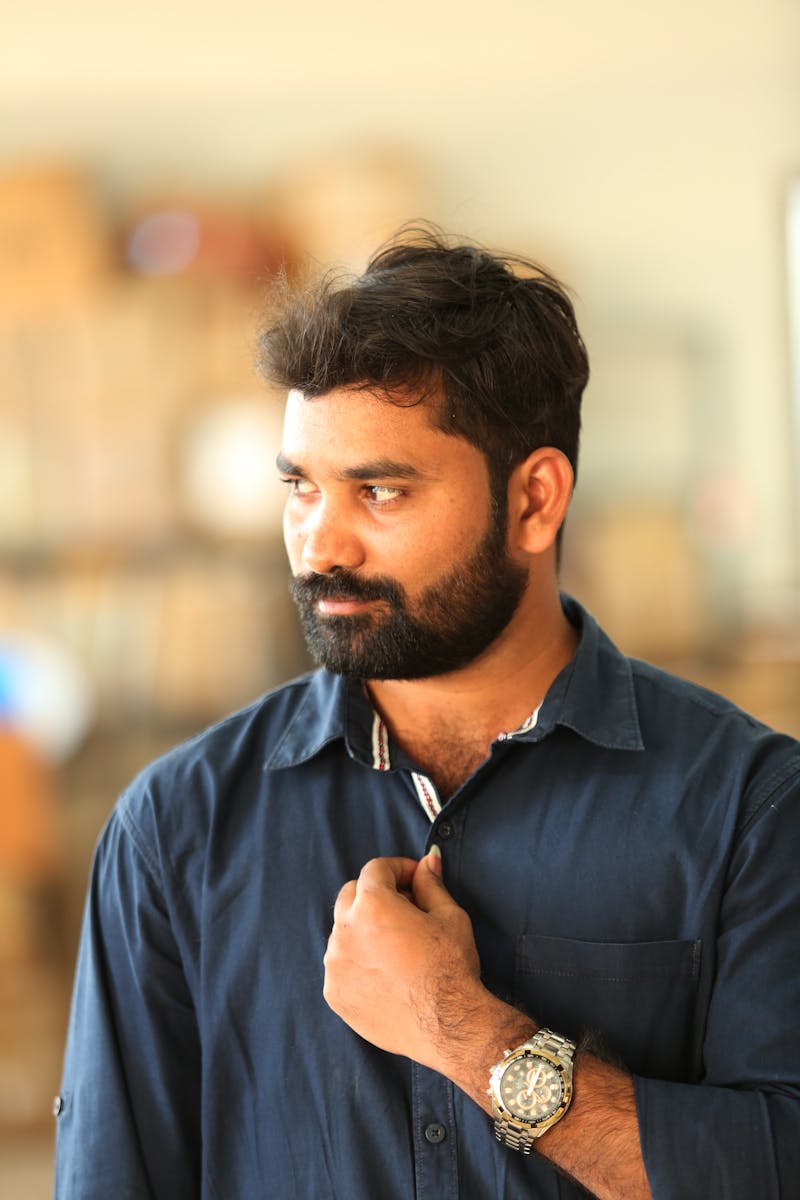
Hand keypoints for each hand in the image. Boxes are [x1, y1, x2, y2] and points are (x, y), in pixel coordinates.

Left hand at [323, 851, 487, 1074]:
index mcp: (372, 905)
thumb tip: (427, 861)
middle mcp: (345, 931)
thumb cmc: (451, 967)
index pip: (375, 869)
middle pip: (351, 895)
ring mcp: (335, 965)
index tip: (415, 879)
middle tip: (406, 909)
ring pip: (344, 932)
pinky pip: (341, 965)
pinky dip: (358, 962)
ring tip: (397, 947)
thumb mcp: (449, 916)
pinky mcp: (334, 994)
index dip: (398, 869)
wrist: (448, 1026)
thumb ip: (430, 884)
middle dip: (376, 893)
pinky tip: (386, 974)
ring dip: (365, 930)